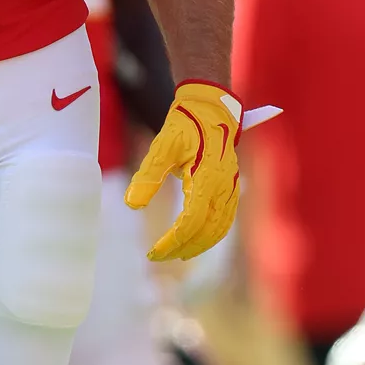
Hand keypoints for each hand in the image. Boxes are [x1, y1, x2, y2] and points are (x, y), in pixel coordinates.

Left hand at [125, 81, 240, 261]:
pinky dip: (211, 234)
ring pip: (220, 228)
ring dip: (199, 245)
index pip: (191, 221)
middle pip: (207, 230)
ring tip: (176, 254)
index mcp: (208, 177)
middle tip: (158, 257)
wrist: (211, 108)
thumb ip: (148, 174)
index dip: (172, 241)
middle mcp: (224, 186)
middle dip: (184, 248)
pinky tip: (195, 240)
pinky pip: (225, 219)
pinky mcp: (232, 187)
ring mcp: (231, 187)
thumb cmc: (185, 125)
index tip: (153, 252)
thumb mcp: (162, 145)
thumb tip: (132, 204)